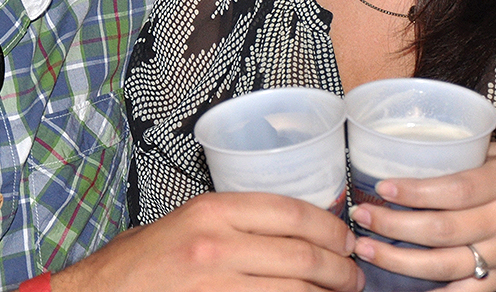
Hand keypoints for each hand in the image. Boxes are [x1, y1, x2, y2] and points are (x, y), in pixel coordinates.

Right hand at [53, 191, 364, 291]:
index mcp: (212, 212)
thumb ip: (232, 223)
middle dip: (341, 268)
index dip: (330, 227)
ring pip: (297, 291)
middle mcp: (217, 246)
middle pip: (303, 255)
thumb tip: (293, 231)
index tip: (346, 239)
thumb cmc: (141, 263)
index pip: (291, 212)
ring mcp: (217, 286)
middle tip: (355, 275)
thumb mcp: (186, 223)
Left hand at [348, 143, 495, 290]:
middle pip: (442, 230)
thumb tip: (421, 146)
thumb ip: (474, 153)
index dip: (416, 191)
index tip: (382, 187)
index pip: (455, 190)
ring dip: (400, 260)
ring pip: (445, 265)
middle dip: (394, 226)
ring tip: (366, 247)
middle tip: (361, 216)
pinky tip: (401, 285)